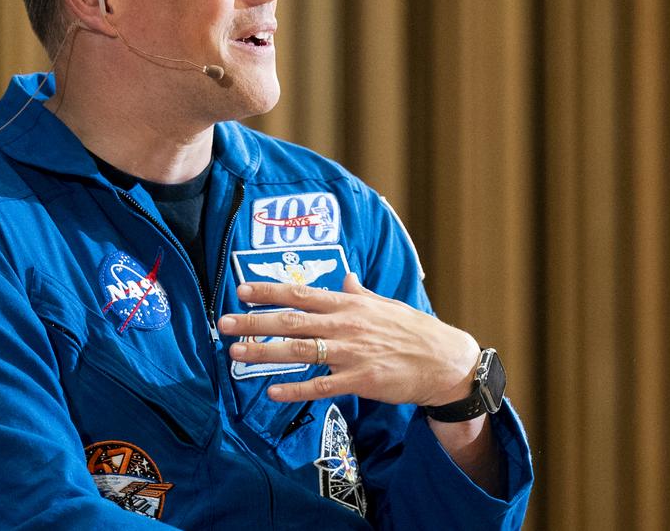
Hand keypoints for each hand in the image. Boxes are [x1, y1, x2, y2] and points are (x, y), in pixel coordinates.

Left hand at [218, 273, 481, 406]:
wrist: (445, 360)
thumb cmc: (413, 330)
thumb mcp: (385, 304)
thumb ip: (359, 293)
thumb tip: (345, 277)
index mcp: (349, 304)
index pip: (301, 294)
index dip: (269, 291)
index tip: (241, 289)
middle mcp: (346, 324)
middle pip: (292, 321)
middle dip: (255, 321)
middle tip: (224, 322)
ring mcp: (353, 352)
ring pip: (301, 351)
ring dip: (266, 352)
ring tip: (237, 354)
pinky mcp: (361, 380)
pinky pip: (322, 386)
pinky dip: (296, 389)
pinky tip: (273, 391)